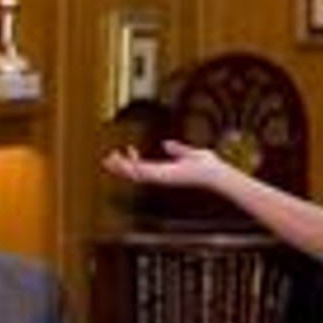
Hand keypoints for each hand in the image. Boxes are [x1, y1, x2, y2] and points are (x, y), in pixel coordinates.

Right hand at [102, 139, 224, 188]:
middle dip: (119, 168)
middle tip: (107, 159)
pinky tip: (122, 159)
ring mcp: (162, 178)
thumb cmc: (208, 166)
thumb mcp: (190, 153)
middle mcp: (161, 177)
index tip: (128, 148)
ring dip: (120, 167)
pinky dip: (130, 167)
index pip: (143, 168)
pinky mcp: (164, 177)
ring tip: (109, 159)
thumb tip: (167, 144)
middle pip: (134, 174)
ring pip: (134, 175)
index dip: (132, 160)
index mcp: (166, 171)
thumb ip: (178, 149)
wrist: (216, 173)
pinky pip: (142, 172)